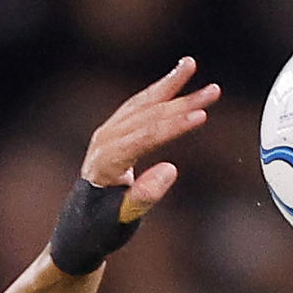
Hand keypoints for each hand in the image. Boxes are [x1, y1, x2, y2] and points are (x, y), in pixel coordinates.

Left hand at [80, 56, 221, 223]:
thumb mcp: (123, 220)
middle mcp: (105, 141)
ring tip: (190, 64)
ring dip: (168, 85)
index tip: (202, 115)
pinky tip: (173, 80)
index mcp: (107, 162)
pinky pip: (137, 107)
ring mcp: (107, 134)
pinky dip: (157, 92)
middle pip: (148, 115)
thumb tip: (170, 170)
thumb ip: (143, 196)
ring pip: (142, 104)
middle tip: (214, 91)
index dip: (175, 126)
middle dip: (183, 101)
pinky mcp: (113, 132)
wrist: (79, 229)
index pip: (146, 137)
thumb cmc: (103, 228)